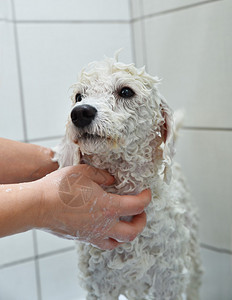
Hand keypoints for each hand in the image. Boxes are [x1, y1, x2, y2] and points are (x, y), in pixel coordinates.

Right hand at [35, 165, 150, 249]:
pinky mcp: (83, 238)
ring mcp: (93, 234)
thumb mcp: (84, 173)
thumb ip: (103, 176)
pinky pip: (103, 243)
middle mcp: (104, 224)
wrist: (38, 206)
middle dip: (142, 221)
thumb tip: (112, 180)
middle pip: (133, 232)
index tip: (146, 192)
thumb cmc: (60, 188)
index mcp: (108, 207)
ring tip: (125, 222)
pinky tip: (106, 225)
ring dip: (127, 233)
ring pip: (118, 242)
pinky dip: (111, 237)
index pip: (137, 206)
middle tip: (140, 211)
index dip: (146, 198)